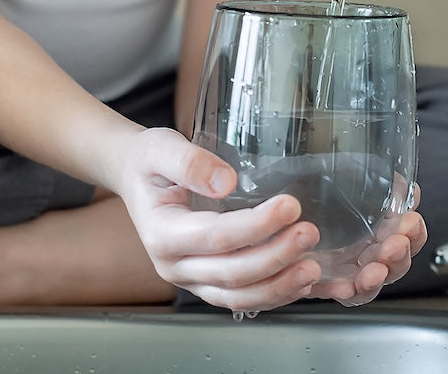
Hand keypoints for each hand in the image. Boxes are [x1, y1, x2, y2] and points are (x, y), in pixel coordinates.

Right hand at [117, 127, 322, 311]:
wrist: (134, 175)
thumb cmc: (148, 160)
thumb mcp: (160, 148)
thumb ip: (190, 163)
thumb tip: (226, 182)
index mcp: (162, 233)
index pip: (216, 237)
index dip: (256, 226)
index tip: (290, 207)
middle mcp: (173, 265)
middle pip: (231, 273)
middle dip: (275, 257)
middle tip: (309, 233)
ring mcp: (189, 278)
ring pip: (238, 296)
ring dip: (279, 286)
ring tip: (313, 269)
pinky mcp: (205, 280)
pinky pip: (241, 298)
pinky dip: (274, 294)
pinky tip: (301, 283)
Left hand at [307, 190, 426, 306]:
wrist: (283, 222)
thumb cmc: (318, 201)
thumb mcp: (344, 184)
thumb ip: (379, 187)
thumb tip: (402, 182)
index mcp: (380, 228)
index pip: (409, 234)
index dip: (414, 231)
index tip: (411, 220)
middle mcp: (369, 252)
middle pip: (396, 261)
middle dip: (400, 254)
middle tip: (396, 244)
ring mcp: (350, 271)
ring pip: (372, 282)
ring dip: (376, 278)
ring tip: (374, 271)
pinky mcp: (327, 284)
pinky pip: (340, 293)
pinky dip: (345, 291)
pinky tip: (344, 286)